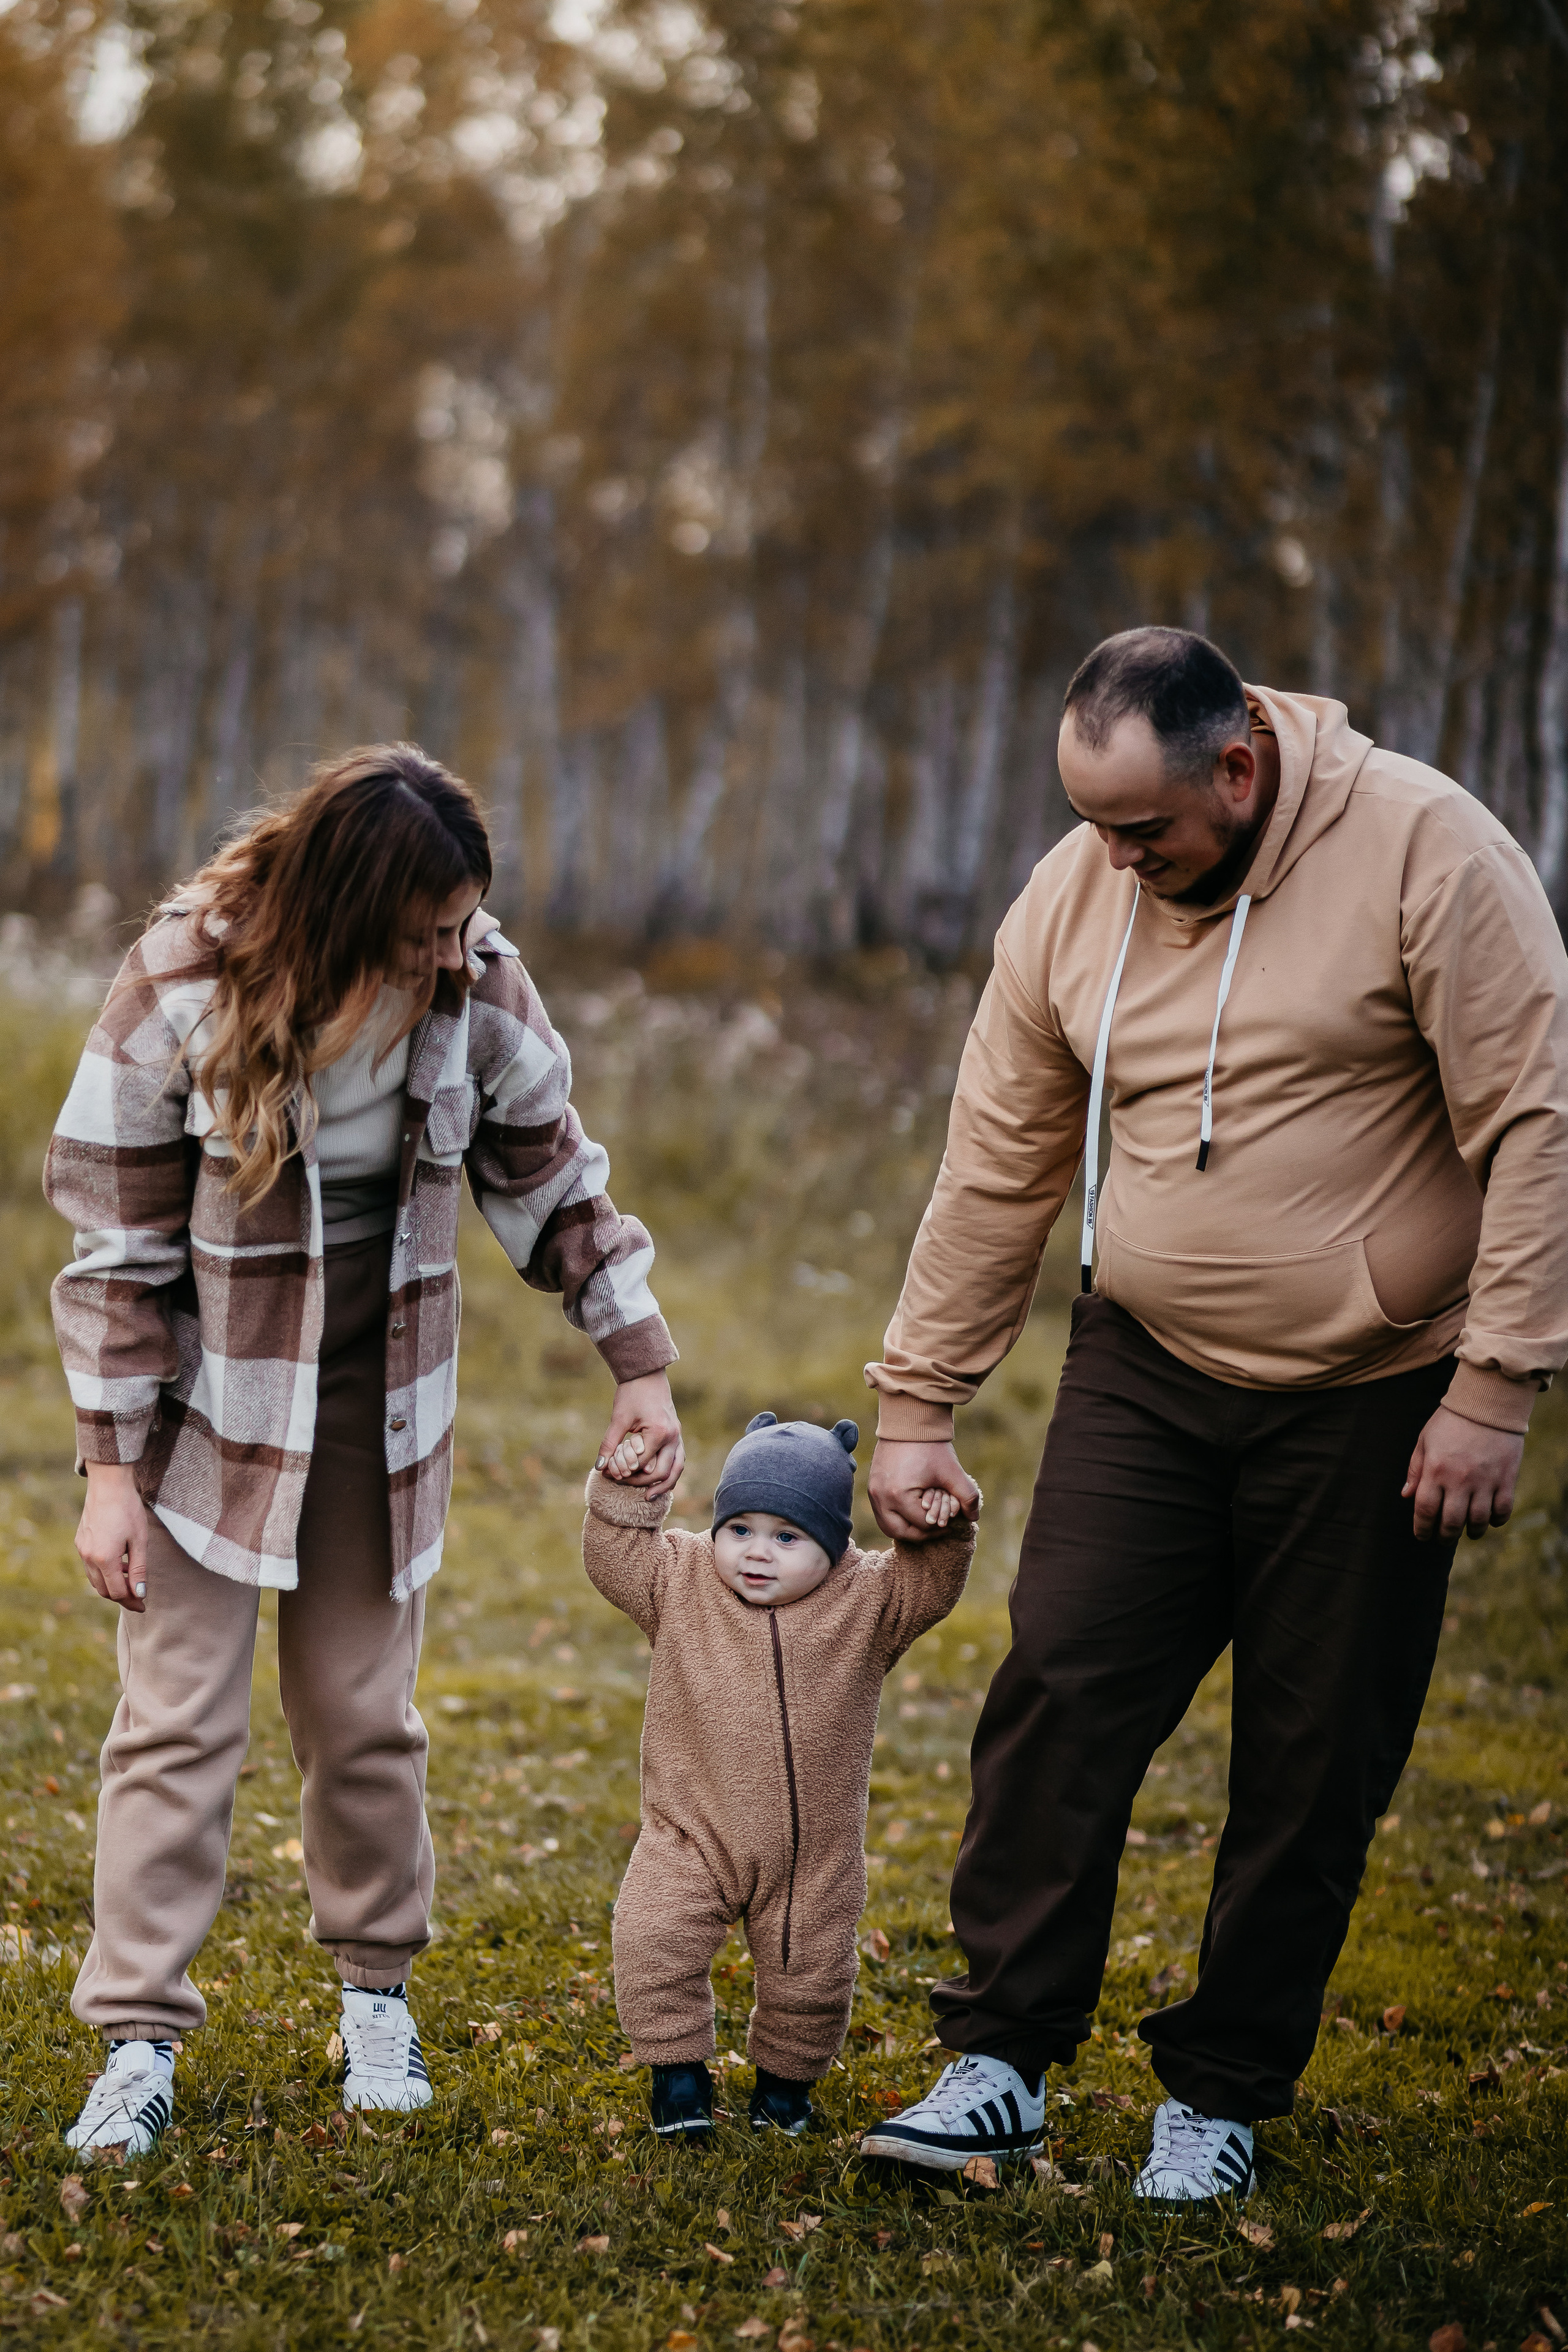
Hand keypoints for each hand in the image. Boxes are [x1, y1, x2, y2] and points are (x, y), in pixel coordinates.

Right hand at [77, 1463, 150, 1611]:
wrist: (108, 1485)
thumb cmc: (128, 1510)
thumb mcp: (139, 1541)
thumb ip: (138, 1570)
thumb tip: (140, 1594)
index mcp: (104, 1559)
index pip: (117, 1592)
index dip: (132, 1601)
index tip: (144, 1605)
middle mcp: (88, 1557)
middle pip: (104, 1590)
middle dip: (122, 1597)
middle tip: (139, 1599)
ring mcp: (81, 1550)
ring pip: (95, 1580)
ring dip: (112, 1585)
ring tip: (130, 1582)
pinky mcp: (80, 1542)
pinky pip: (90, 1567)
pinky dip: (104, 1572)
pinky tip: (119, 1565)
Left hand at [597, 1371, 684, 1497]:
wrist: (646, 1375)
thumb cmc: (632, 1393)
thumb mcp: (618, 1418)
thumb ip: (610, 1444)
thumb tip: (599, 1467)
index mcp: (659, 1432)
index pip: (642, 1464)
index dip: (624, 1472)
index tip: (608, 1475)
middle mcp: (673, 1436)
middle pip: (661, 1472)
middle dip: (642, 1482)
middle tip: (624, 1484)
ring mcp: (677, 1436)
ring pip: (676, 1469)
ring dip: (664, 1485)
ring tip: (649, 1497)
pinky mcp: (676, 1434)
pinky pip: (678, 1460)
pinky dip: (669, 1472)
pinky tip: (658, 1480)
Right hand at [869, 1439, 981, 1542]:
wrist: (908, 1421)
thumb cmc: (930, 1446)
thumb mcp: (952, 1472)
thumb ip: (967, 1496)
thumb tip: (974, 1518)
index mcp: (899, 1496)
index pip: (924, 1525)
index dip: (942, 1525)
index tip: (952, 1519)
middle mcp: (881, 1497)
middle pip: (901, 1533)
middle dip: (923, 1534)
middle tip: (939, 1527)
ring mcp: (873, 1493)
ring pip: (888, 1526)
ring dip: (907, 1529)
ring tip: (926, 1522)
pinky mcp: (871, 1487)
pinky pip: (882, 1513)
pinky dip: (897, 1518)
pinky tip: (913, 1512)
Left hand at [1403, 1405, 1523, 1541]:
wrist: (1488, 1402)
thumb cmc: (1451, 1420)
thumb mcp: (1425, 1440)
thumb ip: (1415, 1469)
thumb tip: (1406, 1496)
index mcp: (1435, 1470)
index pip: (1425, 1510)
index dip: (1422, 1529)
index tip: (1422, 1536)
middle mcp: (1459, 1479)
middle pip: (1450, 1522)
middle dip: (1444, 1536)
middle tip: (1443, 1539)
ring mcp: (1485, 1481)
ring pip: (1477, 1521)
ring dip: (1471, 1532)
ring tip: (1466, 1533)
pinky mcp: (1506, 1479)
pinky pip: (1502, 1510)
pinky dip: (1496, 1520)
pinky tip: (1489, 1520)